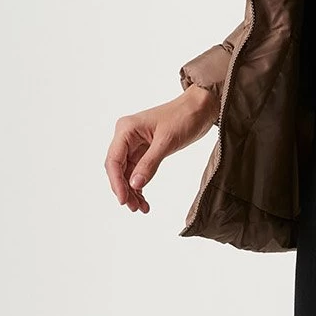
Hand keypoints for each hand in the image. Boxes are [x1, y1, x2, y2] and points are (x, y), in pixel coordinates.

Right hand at [104, 87, 218, 215]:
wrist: (201, 107)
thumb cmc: (184, 117)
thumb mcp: (167, 142)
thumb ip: (149, 163)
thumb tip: (135, 184)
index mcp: (126, 129)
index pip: (114, 160)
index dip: (117, 182)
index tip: (124, 200)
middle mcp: (127, 136)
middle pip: (118, 168)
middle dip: (125, 189)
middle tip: (134, 208)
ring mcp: (135, 143)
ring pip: (127, 172)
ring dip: (133, 190)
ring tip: (141, 208)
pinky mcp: (146, 149)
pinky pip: (138, 170)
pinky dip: (140, 184)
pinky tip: (144, 199)